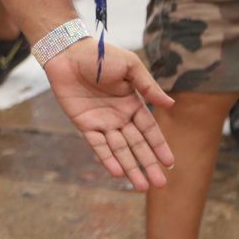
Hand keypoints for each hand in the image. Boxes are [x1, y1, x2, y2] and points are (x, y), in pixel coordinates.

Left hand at [44, 39, 174, 190]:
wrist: (67, 52)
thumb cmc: (101, 55)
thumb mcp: (130, 66)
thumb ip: (148, 86)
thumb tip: (170, 105)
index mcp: (133, 103)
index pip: (149, 130)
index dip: (159, 146)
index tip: (170, 163)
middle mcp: (119, 116)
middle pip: (137, 144)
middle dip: (148, 163)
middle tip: (160, 184)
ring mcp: (102, 121)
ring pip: (119, 149)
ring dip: (130, 167)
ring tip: (141, 186)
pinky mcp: (84, 123)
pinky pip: (97, 144)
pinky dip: (106, 158)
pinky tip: (117, 173)